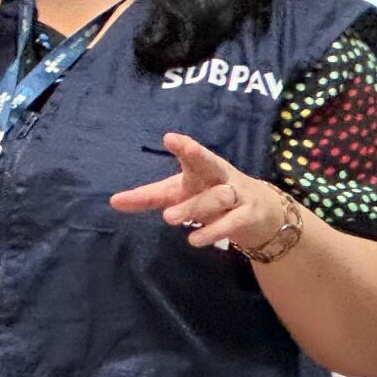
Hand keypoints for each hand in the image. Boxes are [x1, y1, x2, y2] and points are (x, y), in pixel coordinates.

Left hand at [109, 132, 293, 254]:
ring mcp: (238, 195)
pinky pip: (231, 222)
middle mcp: (220, 177)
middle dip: (198, 154)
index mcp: (203, 169)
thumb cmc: (212, 197)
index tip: (169, 138)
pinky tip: (193, 239)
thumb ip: (149, 197)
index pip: (192, 157)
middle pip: (211, 164)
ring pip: (217, 197)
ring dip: (194, 207)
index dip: (183, 146)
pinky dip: (213, 230)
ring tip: (169, 218)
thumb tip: (113, 201)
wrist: (263, 215)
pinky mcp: (249, 216)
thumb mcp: (181, 195)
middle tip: (185, 148)